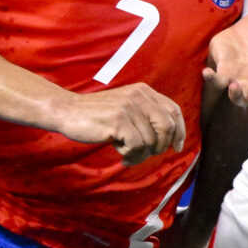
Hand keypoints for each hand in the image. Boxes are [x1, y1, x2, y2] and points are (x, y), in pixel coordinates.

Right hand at [56, 83, 184, 165]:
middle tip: (145, 154)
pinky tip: (121, 155)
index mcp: (144, 91)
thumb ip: (145, 116)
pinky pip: (137, 146)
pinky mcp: (119, 120)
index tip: (176, 147)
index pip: (174, 110)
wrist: (67, 111)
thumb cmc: (97, 116)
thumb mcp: (126, 109)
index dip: (179, 131)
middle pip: (168, 127)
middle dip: (160, 146)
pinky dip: (131, 156)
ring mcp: (129, 107)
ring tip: (127, 155)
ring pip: (151, 141)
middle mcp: (139, 96)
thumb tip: (169, 139)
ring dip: (141, 155)